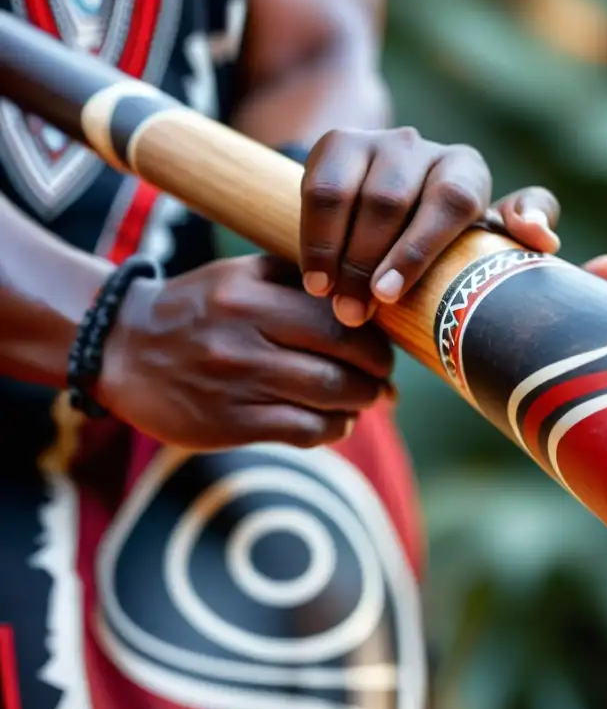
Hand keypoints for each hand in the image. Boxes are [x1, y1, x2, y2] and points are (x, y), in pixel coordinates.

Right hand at [97, 255, 392, 450]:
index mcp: (251, 295)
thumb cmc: (199, 308)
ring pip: (328, 400)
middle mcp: (245, 338)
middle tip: (383, 380)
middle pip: (342, 361)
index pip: (339, 319)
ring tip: (365, 401)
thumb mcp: (241, 276)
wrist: (121, 349)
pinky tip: (336, 423)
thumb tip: (369, 305)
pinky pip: (302, 431)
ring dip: (360, 404)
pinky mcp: (228, 425)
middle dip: (376, 375)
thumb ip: (299, 280)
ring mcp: (236, 384)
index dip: (375, 340)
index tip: (383, 349)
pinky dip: (332, 430)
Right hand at [297, 127, 606, 326]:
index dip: (529, 217)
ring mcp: (390, 144)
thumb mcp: (478, 277)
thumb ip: (536, 279)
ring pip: (374, 194)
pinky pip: (324, 186)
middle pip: (431, 199)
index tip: (535, 244)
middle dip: (400, 261)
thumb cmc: (435, 268)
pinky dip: (318, 236)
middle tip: (376, 310)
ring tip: (345, 305)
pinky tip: (318, 279)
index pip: (520, 199)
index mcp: (487, 188)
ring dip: (354, 255)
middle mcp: (446, 156)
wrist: (362, 232)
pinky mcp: (340, 143)